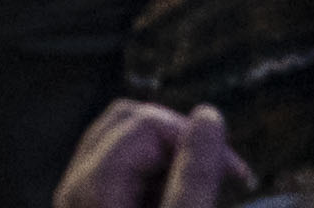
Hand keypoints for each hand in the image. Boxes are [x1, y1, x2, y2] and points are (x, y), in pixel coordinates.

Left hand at [50, 101, 243, 207]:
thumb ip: (195, 177)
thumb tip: (209, 116)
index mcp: (92, 189)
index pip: (147, 124)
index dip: (195, 137)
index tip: (238, 174)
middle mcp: (75, 186)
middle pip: (128, 120)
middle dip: (179, 137)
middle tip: (220, 174)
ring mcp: (78, 197)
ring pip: (123, 140)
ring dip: (168, 152)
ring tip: (203, 184)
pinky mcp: (90, 207)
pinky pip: (120, 166)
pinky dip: (155, 171)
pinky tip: (179, 194)